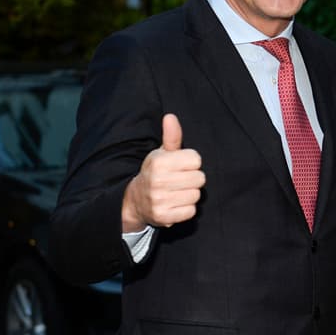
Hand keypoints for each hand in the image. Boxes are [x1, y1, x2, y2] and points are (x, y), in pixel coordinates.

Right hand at [122, 114, 205, 230]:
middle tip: (180, 180)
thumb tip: (171, 117)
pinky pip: (191, 211)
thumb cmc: (156, 172)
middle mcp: (158, 181)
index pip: (196, 160)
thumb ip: (171, 136)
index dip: (191, 162)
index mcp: (159, 162)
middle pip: (200, 178)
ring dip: (189, 194)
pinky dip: (186, 209)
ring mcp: (160, 200)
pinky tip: (175, 203)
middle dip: (192, 179)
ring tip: (177, 192)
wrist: (136, 200)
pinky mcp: (164, 217)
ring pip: (196, 195)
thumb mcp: (162, 153)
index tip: (181, 166)